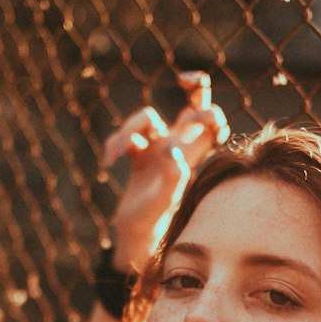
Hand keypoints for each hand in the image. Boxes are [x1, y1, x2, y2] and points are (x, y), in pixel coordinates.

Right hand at [103, 72, 228, 270]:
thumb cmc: (152, 224)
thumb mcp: (162, 199)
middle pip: (193, 106)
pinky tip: (110, 163)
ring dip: (128, 129)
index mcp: (189, 153)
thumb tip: (171, 148)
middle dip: (192, 88)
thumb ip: (171, 174)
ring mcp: (157, 151)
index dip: (204, 104)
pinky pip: (127, 137)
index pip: (210, 119)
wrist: (136, 241)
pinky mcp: (138, 158)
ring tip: (117, 154)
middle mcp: (177, 148)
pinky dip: (115, 144)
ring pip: (148, 118)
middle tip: (181, 80)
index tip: (189, 106)